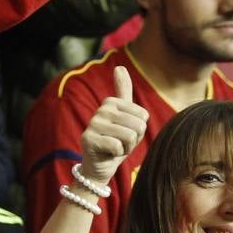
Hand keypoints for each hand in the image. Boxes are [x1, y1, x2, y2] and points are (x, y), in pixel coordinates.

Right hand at [78, 66, 148, 186]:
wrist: (99, 166)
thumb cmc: (116, 142)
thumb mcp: (126, 117)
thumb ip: (124, 92)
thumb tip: (119, 66)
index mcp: (111, 102)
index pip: (143, 116)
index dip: (139, 130)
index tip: (125, 133)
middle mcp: (101, 109)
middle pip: (137, 125)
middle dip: (133, 140)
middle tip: (120, 143)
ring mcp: (93, 123)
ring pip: (129, 136)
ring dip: (126, 148)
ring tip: (114, 148)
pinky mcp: (89, 139)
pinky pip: (117, 146)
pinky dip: (117, 155)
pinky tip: (107, 154)